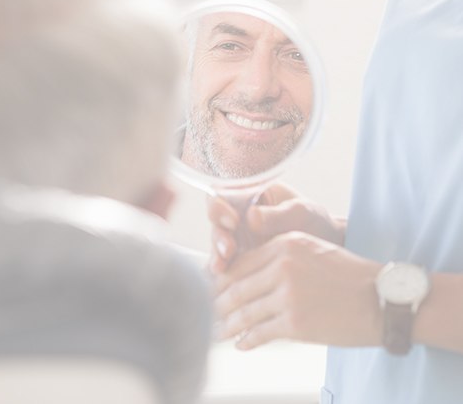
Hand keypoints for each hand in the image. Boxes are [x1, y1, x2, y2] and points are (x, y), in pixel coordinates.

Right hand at [208, 183, 345, 273]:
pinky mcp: (239, 258)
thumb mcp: (301, 213)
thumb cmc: (314, 222)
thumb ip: (277, 214)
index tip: (233, 220)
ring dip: (217, 254)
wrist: (327, 248)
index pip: (224, 193)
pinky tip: (223, 277)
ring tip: (223, 266)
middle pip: (215, 220)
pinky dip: (222, 270)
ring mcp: (237, 236)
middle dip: (219, 235)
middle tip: (229, 249)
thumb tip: (251, 217)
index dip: (221, 206)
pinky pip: (225, 262)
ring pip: (217, 242)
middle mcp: (238, 213)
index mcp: (250, 193)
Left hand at [214, 231, 381, 348]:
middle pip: (236, 287)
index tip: (209, 289)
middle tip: (203, 312)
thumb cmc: (348, 275)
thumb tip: (247, 276)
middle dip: (216, 303)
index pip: (240, 263)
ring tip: (215, 332)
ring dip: (226, 325)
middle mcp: (282, 266)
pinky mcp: (296, 323)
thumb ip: (279, 258)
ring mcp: (288, 295)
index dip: (220, 279)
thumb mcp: (311, 250)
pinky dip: (246, 340)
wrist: (383, 299)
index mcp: (284, 244)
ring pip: (244, 311)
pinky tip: (240, 344)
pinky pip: (260, 332)